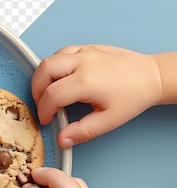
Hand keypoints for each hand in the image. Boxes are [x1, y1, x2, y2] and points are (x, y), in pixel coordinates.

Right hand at [31, 45, 161, 146]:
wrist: (151, 76)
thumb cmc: (133, 97)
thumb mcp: (108, 120)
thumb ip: (82, 131)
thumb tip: (62, 140)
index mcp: (86, 81)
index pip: (51, 95)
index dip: (44, 110)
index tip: (46, 120)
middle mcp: (82, 62)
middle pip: (44, 71)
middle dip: (36, 90)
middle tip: (41, 103)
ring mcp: (85, 52)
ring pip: (50, 59)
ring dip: (43, 76)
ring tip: (48, 92)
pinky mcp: (88, 47)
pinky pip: (61, 53)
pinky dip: (54, 66)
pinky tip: (60, 78)